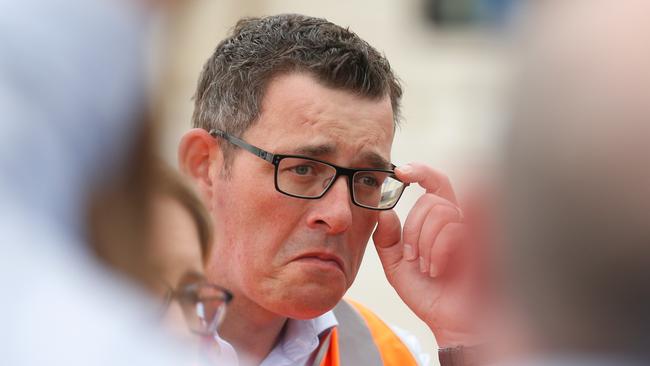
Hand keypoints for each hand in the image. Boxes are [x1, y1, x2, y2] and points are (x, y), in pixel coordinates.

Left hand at [373, 163, 486, 346]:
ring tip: (428, 268)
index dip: (421, 170)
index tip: (399, 172)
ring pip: (440, 212)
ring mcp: (476, 231)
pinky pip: (453, 231)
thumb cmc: (429, 294)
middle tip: (414, 258)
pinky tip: (438, 271)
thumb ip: (387, 240)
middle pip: (430, 201)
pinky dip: (437, 252)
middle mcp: (462, 221)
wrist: (449, 323)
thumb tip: (383, 212)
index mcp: (442, 221)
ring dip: (424, 243)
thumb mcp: (397, 266)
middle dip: (413, 230)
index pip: (437, 183)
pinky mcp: (486, 242)